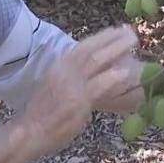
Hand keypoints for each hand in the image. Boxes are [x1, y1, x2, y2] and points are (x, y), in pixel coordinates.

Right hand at [18, 25, 137, 159]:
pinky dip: (112, 77)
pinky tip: (126, 72)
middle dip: (113, 39)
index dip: (102, 37)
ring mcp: (72, 85)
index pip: (83, 46)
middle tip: (131, 33)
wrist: (30, 132)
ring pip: (97, 61)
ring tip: (133, 43)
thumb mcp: (53, 85)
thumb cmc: (42, 113)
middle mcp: (64, 71)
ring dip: (117, 49)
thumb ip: (71, 76)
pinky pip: (99, 86)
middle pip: (92, 49)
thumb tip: (91, 69)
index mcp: (58, 66)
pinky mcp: (78, 101)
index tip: (117, 30)